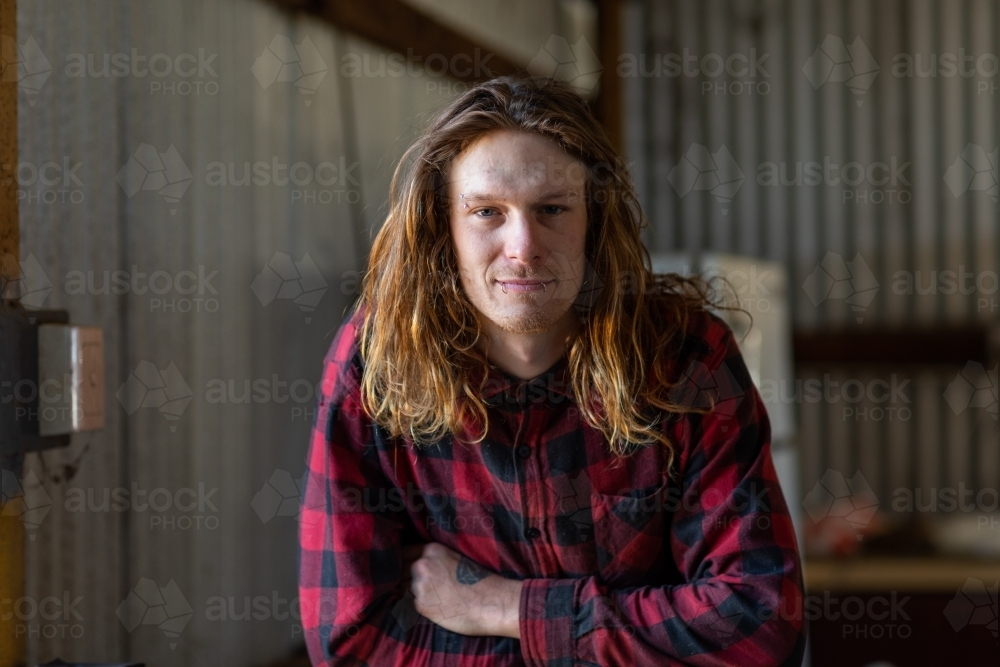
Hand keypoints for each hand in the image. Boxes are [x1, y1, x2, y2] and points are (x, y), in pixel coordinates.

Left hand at [401, 541, 521, 637]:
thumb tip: (414, 568)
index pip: (403, 553)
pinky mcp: (422, 605)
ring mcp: (420, 585)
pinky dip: (417, 607)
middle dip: (404, 579)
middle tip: (416, 588)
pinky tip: (432, 608)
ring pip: (404, 589)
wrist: (493, 602)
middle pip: (400, 571)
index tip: (403, 570)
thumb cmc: (479, 582)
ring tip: (430, 599)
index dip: (402, 563)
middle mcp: (422, 565)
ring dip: (411, 594)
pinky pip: (411, 605)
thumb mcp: (455, 559)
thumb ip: (434, 561)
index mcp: (431, 550)